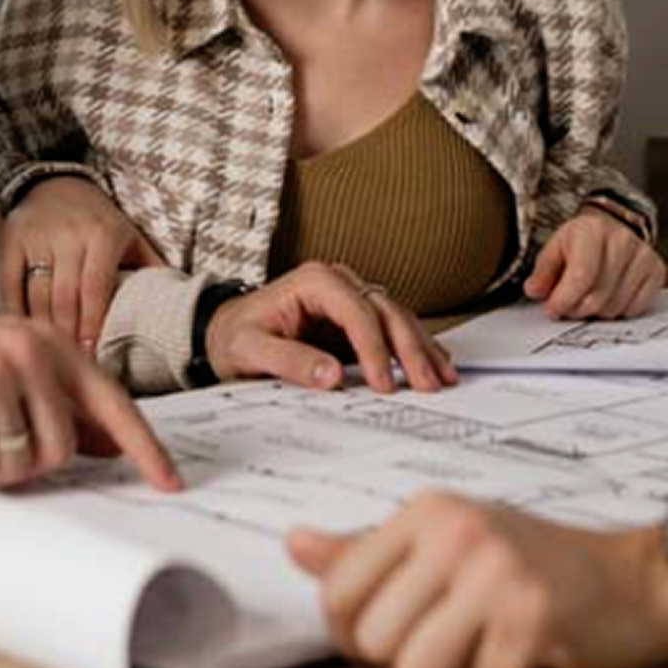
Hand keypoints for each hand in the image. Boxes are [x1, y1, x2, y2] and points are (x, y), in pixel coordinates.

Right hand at [0, 178, 162, 348]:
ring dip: (45, 328)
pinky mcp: (12, 239)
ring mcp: (38, 236)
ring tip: (53, 352)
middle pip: (66, 296)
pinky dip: (16, 311)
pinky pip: (11, 284)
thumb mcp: (131, 237)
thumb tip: (174, 307)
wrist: (56, 184)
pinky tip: (26, 330)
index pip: (96, 288)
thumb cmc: (99, 221)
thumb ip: (151, 269)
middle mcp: (69, 234)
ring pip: (37, 294)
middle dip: (69, 334)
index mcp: (103, 235)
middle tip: (72, 361)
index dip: (93, 323)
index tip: (93, 352)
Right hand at [0, 306, 180, 491]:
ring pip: (16, 466)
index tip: (168, 481)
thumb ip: (60, 400)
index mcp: (51, 344)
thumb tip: (109, 444)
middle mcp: (28, 353)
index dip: (143, 447)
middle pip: (60, 451)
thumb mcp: (11, 363)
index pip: (112, 402)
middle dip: (25, 462)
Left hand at [204, 262, 456, 394]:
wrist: (225, 331)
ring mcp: (351, 296)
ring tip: (442, 378)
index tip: (384, 386)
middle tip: (427, 385)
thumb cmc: (234, 337)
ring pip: (398, 317)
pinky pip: (393, 328)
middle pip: (386, 311)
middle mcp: (338, 281)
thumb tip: (331, 376)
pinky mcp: (357, 317)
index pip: (357, 313)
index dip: (375, 350)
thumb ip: (289, 361)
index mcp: (314, 281)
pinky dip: (415, 347)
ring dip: (422, 348)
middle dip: (410, 349)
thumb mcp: (250, 350)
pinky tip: (435, 364)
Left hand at [288, 495, 667, 667]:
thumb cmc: (533, 564)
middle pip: (375, 641)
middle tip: (455, 640)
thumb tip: (291, 544)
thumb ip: (367, 551)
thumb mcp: (446, 542)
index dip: (355, 635)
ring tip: (487, 646)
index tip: (392, 634)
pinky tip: (527, 653)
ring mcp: (496, 574)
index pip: (339, 593)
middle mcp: (457, 533)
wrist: (637, 582)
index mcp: (426, 511)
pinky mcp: (533, 620)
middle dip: (408, 659)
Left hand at [523, 207, 664, 317]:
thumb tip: (535, 290)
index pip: (580, 276)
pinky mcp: (656, 269)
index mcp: (591, 230)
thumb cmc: (580, 241)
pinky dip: (619, 310)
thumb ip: (542, 272)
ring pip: (615, 306)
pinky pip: (636, 308)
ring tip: (587, 298)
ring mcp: (642, 255)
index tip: (552, 309)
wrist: (610, 226)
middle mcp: (621, 240)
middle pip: (597, 296)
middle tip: (567, 306)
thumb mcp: (554, 249)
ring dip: (597, 311)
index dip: (563, 300)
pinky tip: (609, 296)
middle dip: (576, 309)